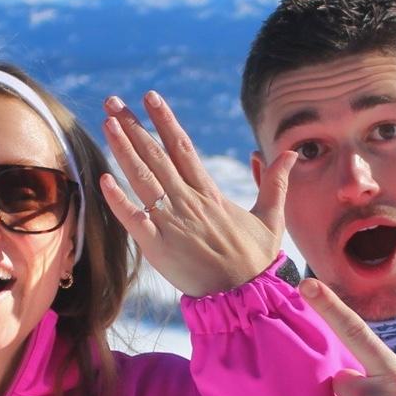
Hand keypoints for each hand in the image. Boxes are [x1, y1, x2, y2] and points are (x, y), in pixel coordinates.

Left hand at [99, 91, 295, 296]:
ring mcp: (172, 224)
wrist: (245, 297)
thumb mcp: (271, 218)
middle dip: (133, 127)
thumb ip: (276, 183)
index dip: (165, 121)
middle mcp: (188, 203)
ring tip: (107, 124)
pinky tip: (104, 180)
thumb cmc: (256, 260)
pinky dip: (119, 201)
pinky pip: (135, 220)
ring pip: (143, 180)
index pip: (183, 148)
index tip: (150, 97)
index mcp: (210, 194)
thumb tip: (292, 153)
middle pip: (157, 156)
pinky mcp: (159, 248)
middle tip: (112, 101)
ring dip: (123, 150)